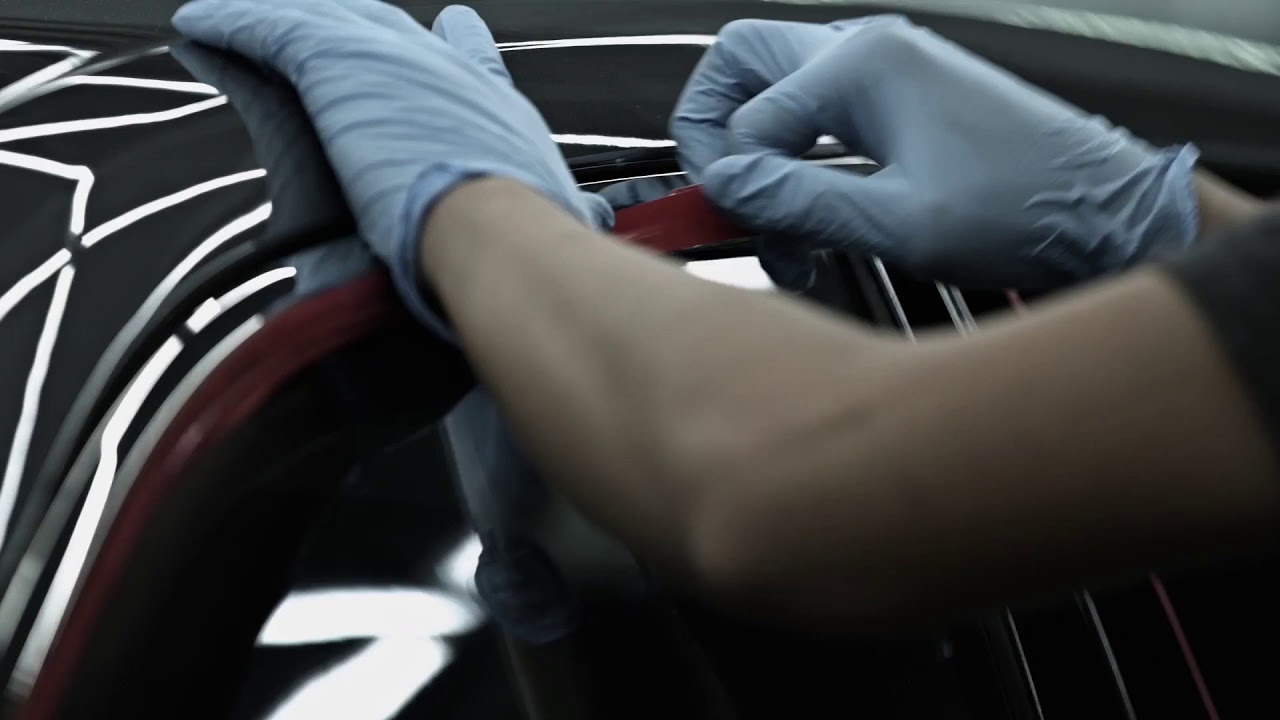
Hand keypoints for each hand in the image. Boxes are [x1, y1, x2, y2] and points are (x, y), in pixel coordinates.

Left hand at [173, 0, 610, 335]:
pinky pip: (271, 29)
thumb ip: (559, 228)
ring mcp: (397, 63)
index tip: (454, 36)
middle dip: (367, 30)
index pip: (474, 67)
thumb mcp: (552, 225)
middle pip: (397, 35)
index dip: (459, 53)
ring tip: (247, 21)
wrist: (503, 245)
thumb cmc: (528, 255)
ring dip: (289, 25)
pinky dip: (234, 25)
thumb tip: (585, 240)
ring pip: (331, 23)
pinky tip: (202, 23)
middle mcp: (450, 76)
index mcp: (496, 112)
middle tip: (345, 26)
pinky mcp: (341, 66)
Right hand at [671, 17, 1200, 288]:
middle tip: (720, 191)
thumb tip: (726, 185)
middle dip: (716, 128)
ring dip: (761, 153)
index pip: (747, 115)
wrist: (1105, 211)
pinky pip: (817, 113)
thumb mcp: (903, 223)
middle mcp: (870, 50)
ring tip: (780, 229)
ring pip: (776, 87)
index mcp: (865, 65)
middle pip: (743, 61)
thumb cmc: (1025, 209)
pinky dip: (799, 159)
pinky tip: (815, 215)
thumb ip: (801, 202)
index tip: (736, 225)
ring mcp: (885, 70)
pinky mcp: (900, 99)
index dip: (729, 177)